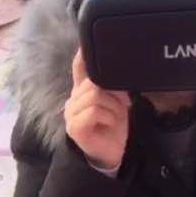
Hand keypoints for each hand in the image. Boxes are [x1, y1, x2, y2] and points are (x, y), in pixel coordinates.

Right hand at [64, 49, 130, 168]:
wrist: (112, 153)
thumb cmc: (113, 126)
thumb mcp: (116, 101)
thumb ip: (112, 86)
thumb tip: (117, 68)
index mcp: (82, 91)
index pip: (79, 68)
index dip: (83, 55)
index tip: (86, 43)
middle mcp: (73, 99)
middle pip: (93, 82)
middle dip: (113, 92)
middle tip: (123, 103)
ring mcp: (71, 113)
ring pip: (95, 96)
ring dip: (113, 106)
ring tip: (115, 116)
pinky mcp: (74, 127)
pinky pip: (94, 111)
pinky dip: (108, 116)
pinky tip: (109, 124)